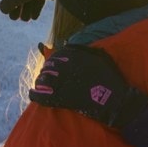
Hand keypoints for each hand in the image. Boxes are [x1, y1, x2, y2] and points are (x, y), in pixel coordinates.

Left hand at [28, 44, 147, 127]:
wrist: (114, 101)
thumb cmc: (111, 80)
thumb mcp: (102, 59)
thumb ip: (88, 50)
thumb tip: (72, 45)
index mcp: (77, 57)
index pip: (58, 54)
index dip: (52, 59)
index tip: (51, 63)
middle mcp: (68, 67)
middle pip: (49, 67)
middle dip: (46, 71)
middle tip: (44, 76)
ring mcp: (64, 83)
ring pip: (44, 79)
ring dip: (40, 81)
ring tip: (39, 84)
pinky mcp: (62, 98)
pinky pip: (42, 95)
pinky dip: (35, 94)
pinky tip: (33, 93)